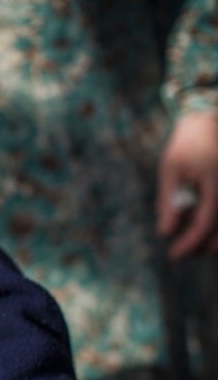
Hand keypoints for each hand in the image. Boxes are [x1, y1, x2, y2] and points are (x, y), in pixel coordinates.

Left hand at [157, 112, 217, 258]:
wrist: (209, 125)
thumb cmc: (186, 146)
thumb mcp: (170, 171)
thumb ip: (169, 202)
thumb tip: (165, 233)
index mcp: (216, 183)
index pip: (206, 223)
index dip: (190, 242)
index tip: (173, 255)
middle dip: (202, 246)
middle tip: (180, 251)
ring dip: (211, 240)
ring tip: (189, 241)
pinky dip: (214, 226)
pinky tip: (200, 227)